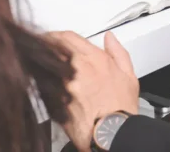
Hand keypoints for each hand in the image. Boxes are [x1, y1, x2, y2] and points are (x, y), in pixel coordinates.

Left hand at [49, 31, 139, 151]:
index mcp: (94, 58)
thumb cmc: (121, 109)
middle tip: (46, 48)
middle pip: (52, 45)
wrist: (113, 133)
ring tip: (43, 64)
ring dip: (43, 60)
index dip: (58, 36)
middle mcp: (76, 66)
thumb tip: (110, 38)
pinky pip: (41, 79)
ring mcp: (63, 80)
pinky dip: (41, 76)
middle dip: (47, 45)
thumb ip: (118, 52)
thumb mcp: (129, 77)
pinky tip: (44, 80)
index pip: (67, 36)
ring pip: (44, 61)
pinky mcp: (54, 95)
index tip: (55, 39)